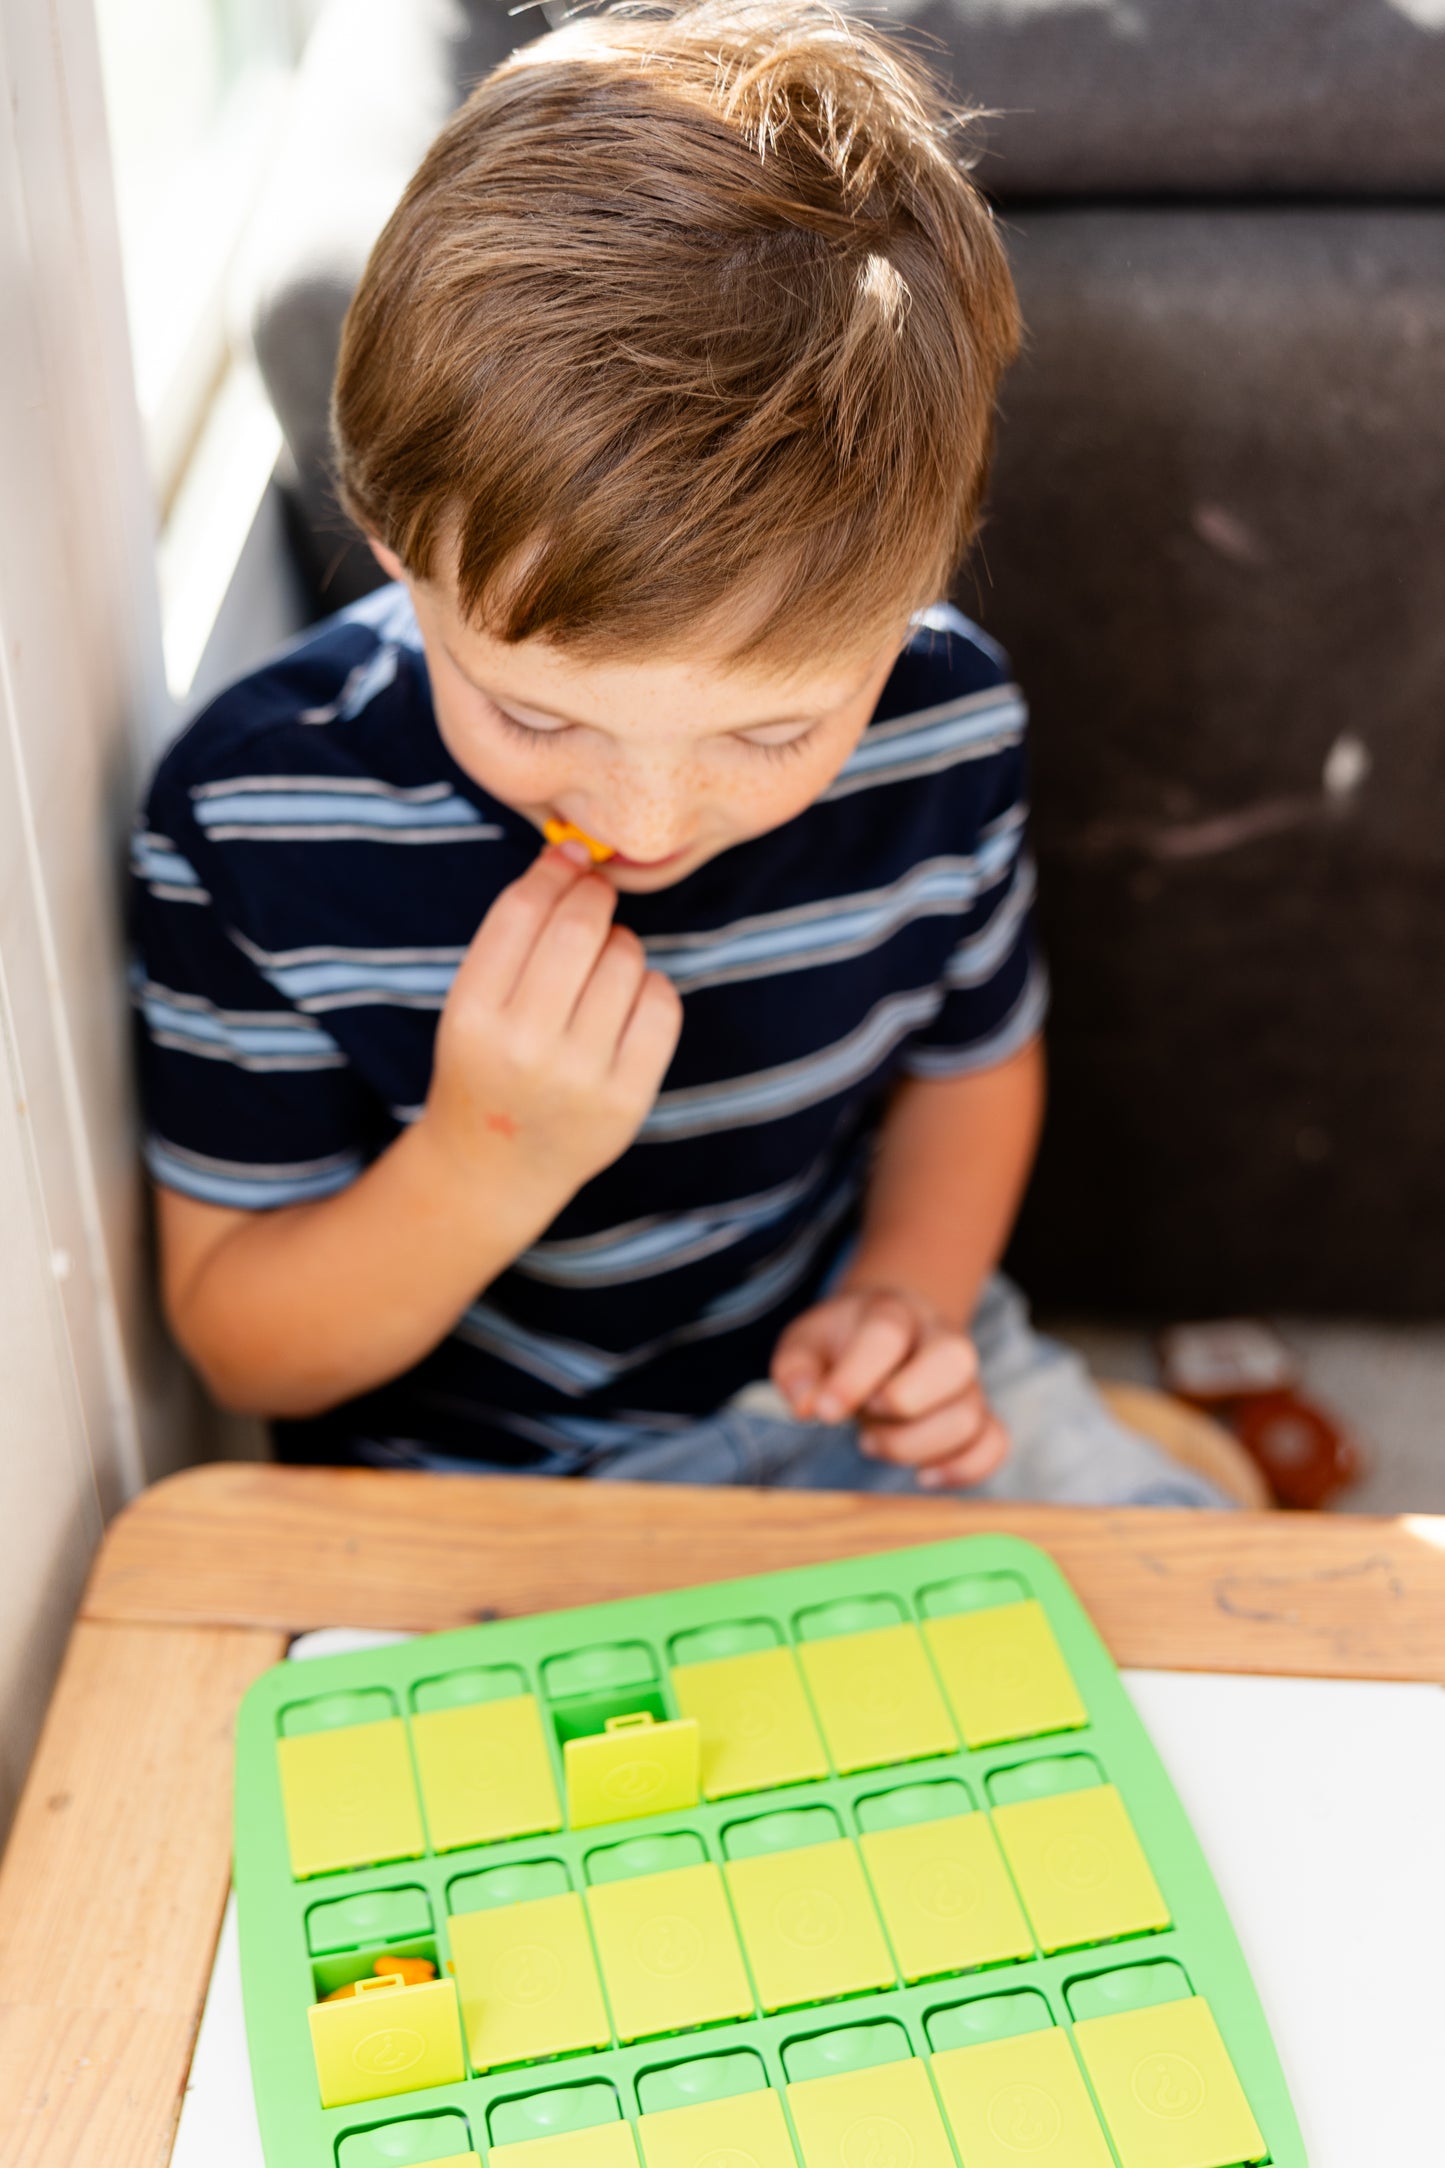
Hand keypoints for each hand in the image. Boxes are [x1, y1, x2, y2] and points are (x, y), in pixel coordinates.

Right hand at [423, 846, 682, 1199]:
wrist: (495, 1166)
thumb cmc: (486, 1063)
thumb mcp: (473, 1003)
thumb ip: (514, 934)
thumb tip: (573, 853)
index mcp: (472, 1015)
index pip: (522, 912)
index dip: (554, 871)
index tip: (571, 859)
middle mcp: (524, 1047)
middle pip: (579, 930)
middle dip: (594, 896)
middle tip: (596, 895)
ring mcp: (580, 1077)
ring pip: (626, 961)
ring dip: (622, 943)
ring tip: (603, 961)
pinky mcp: (626, 1099)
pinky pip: (661, 1005)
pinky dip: (650, 986)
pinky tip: (627, 999)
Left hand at [770, 1285, 1009, 1488]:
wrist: (888, 1334)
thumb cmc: (841, 1344)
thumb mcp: (804, 1344)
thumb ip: (796, 1371)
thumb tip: (806, 1406)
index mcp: (892, 1312)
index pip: (887, 1334)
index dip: (855, 1377)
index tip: (826, 1412)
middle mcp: (940, 1340)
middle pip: (955, 1358)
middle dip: (905, 1401)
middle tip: (866, 1416)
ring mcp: (966, 1380)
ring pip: (969, 1414)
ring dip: (914, 1445)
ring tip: (871, 1441)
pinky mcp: (979, 1415)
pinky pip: (994, 1443)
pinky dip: (964, 1468)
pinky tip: (923, 1475)